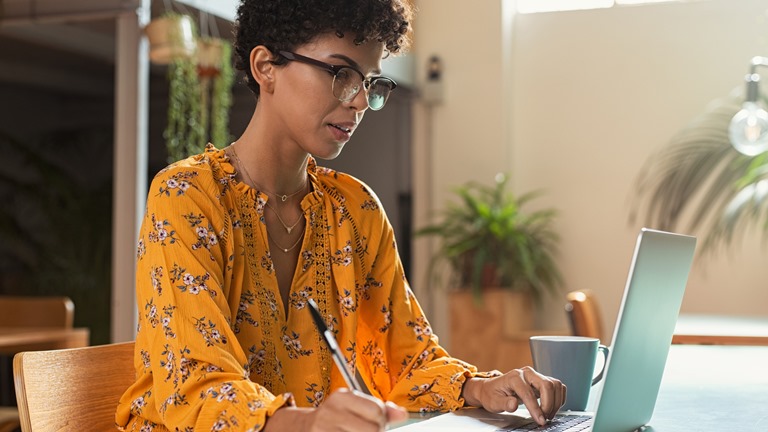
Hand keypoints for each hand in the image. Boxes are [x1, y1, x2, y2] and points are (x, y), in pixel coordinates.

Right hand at [265, 388, 407, 431]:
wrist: (303, 429)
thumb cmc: (335, 417)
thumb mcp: (355, 406)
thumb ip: (381, 409)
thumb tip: (402, 415)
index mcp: (341, 397)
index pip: (377, 411)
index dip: (381, 420)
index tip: (375, 422)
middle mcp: (330, 412)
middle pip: (373, 430)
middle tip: (365, 431)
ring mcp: (324, 431)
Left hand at [462, 367, 565, 425]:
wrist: (491, 388)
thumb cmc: (492, 394)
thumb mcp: (493, 402)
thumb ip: (504, 403)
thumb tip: (513, 404)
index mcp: (514, 377)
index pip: (529, 393)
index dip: (536, 409)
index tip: (540, 420)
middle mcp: (527, 373)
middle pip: (547, 385)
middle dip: (549, 404)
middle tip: (544, 418)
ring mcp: (535, 376)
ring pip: (555, 385)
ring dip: (555, 402)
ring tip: (548, 414)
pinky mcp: (541, 381)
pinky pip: (557, 387)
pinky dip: (558, 398)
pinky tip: (552, 407)